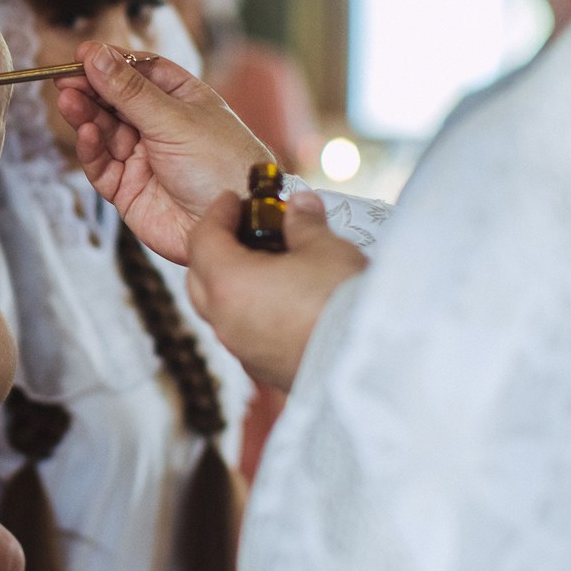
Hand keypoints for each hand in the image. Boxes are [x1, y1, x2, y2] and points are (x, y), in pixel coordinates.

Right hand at [57, 44, 268, 264]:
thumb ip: (129, 91)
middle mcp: (159, 127)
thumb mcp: (175, 119)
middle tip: (65, 80)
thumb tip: (96, 55)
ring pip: (103, 131)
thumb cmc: (223, 166)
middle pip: (114, 100)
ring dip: (85, 116)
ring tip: (69, 101)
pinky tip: (86, 133)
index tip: (82, 55)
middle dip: (90, 89)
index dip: (109, 62)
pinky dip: (90, 149)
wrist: (234, 225)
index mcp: (181, 99)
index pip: (138, 72)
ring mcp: (142, 158)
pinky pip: (100, 165)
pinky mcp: (128, 189)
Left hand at [185, 188, 365, 389]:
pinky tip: (278, 303)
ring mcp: (242, 350)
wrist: (371, 362)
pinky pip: (243, 335)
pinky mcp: (263, 370)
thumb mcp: (325, 247)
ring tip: (262, 265)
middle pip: (199, 278)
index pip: (202, 240)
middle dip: (214, 249)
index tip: (232, 200)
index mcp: (228, 284)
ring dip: (232, 285)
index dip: (216, 214)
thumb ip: (304, 223)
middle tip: (240, 230)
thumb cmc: (343, 300)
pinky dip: (250, 314)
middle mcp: (224, 321)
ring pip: (219, 311)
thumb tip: (299, 205)